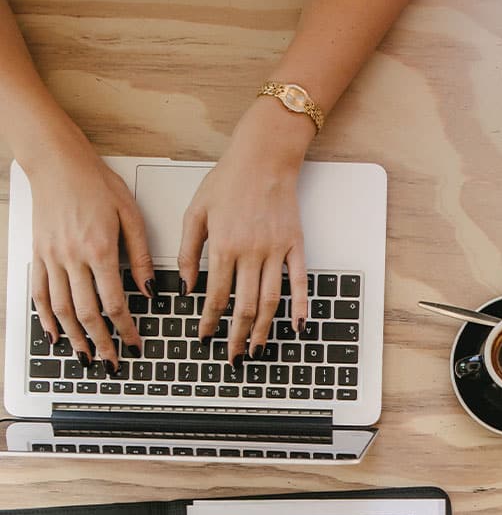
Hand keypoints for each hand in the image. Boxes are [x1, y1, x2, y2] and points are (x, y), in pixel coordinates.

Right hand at [26, 135, 153, 365]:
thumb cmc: (96, 183)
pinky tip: (55, 334)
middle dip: (102, 342)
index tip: (135, 343)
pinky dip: (46, 317)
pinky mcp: (38, 254)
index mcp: (100, 250)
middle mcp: (72, 258)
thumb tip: (150, 289)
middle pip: (87, 313)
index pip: (115, 303)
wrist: (57, 163)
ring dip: (75, 337)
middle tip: (112, 362)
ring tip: (87, 357)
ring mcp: (51, 257)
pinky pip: (40, 293)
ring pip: (62, 309)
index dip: (126, 329)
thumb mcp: (131, 215)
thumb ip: (142, 256)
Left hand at [179, 103, 309, 359]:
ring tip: (257, 348)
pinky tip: (297, 326)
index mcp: (224, 246)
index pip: (215, 295)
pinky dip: (301, 306)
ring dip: (264, 329)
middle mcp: (252, 253)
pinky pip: (300, 282)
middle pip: (245, 306)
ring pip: (271, 300)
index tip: (205, 337)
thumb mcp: (196, 212)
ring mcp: (277, 252)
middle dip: (237, 335)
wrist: (264, 158)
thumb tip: (188, 286)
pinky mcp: (296, 246)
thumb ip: (189, 251)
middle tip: (232, 356)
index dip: (210, 321)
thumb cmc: (228, 181)